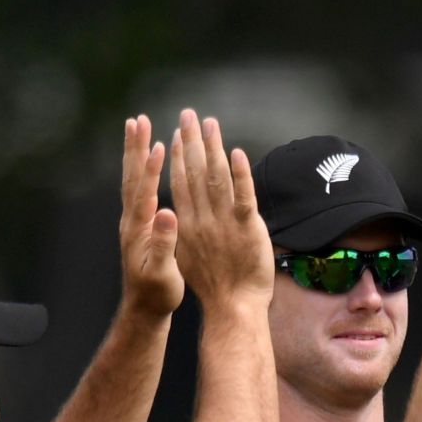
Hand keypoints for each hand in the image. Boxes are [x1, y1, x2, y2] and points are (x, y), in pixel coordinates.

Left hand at [118, 114, 181, 315]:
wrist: (144, 309)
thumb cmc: (157, 295)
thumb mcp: (163, 273)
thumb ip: (164, 244)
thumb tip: (167, 215)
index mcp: (139, 231)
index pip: (144, 193)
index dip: (151, 170)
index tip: (158, 145)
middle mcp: (131, 221)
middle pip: (132, 177)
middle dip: (135, 148)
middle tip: (138, 121)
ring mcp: (132, 222)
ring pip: (132, 179)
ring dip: (136, 152)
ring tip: (139, 128)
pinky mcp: (137, 225)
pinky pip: (139, 188)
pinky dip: (142, 168)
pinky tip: (148, 159)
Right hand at [167, 109, 272, 306]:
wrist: (232, 308)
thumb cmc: (215, 287)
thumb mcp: (190, 257)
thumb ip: (189, 231)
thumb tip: (184, 215)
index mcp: (186, 224)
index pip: (179, 183)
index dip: (178, 157)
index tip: (175, 134)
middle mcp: (201, 219)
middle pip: (194, 173)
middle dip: (190, 141)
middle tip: (188, 114)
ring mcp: (223, 222)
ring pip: (216, 178)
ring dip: (213, 148)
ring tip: (209, 123)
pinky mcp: (246, 228)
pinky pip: (243, 196)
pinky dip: (240, 173)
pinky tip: (237, 153)